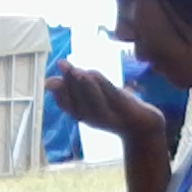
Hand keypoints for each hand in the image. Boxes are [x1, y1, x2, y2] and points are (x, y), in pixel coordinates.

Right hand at [47, 61, 163, 141]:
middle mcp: (93, 118)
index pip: (67, 106)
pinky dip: (103, 86)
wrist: (142, 127)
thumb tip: (49, 81)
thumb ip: (74, 89)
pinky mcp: (126, 109)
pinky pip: (113, 96)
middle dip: (70, 82)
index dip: (59, 94)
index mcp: (83, 115)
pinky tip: (95, 74)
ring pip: (95, 101)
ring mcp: (110, 116)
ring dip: (86, 85)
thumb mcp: (92, 100)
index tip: (51, 81)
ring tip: (77, 71)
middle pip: (79, 101)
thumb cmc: (114, 111)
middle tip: (62, 64)